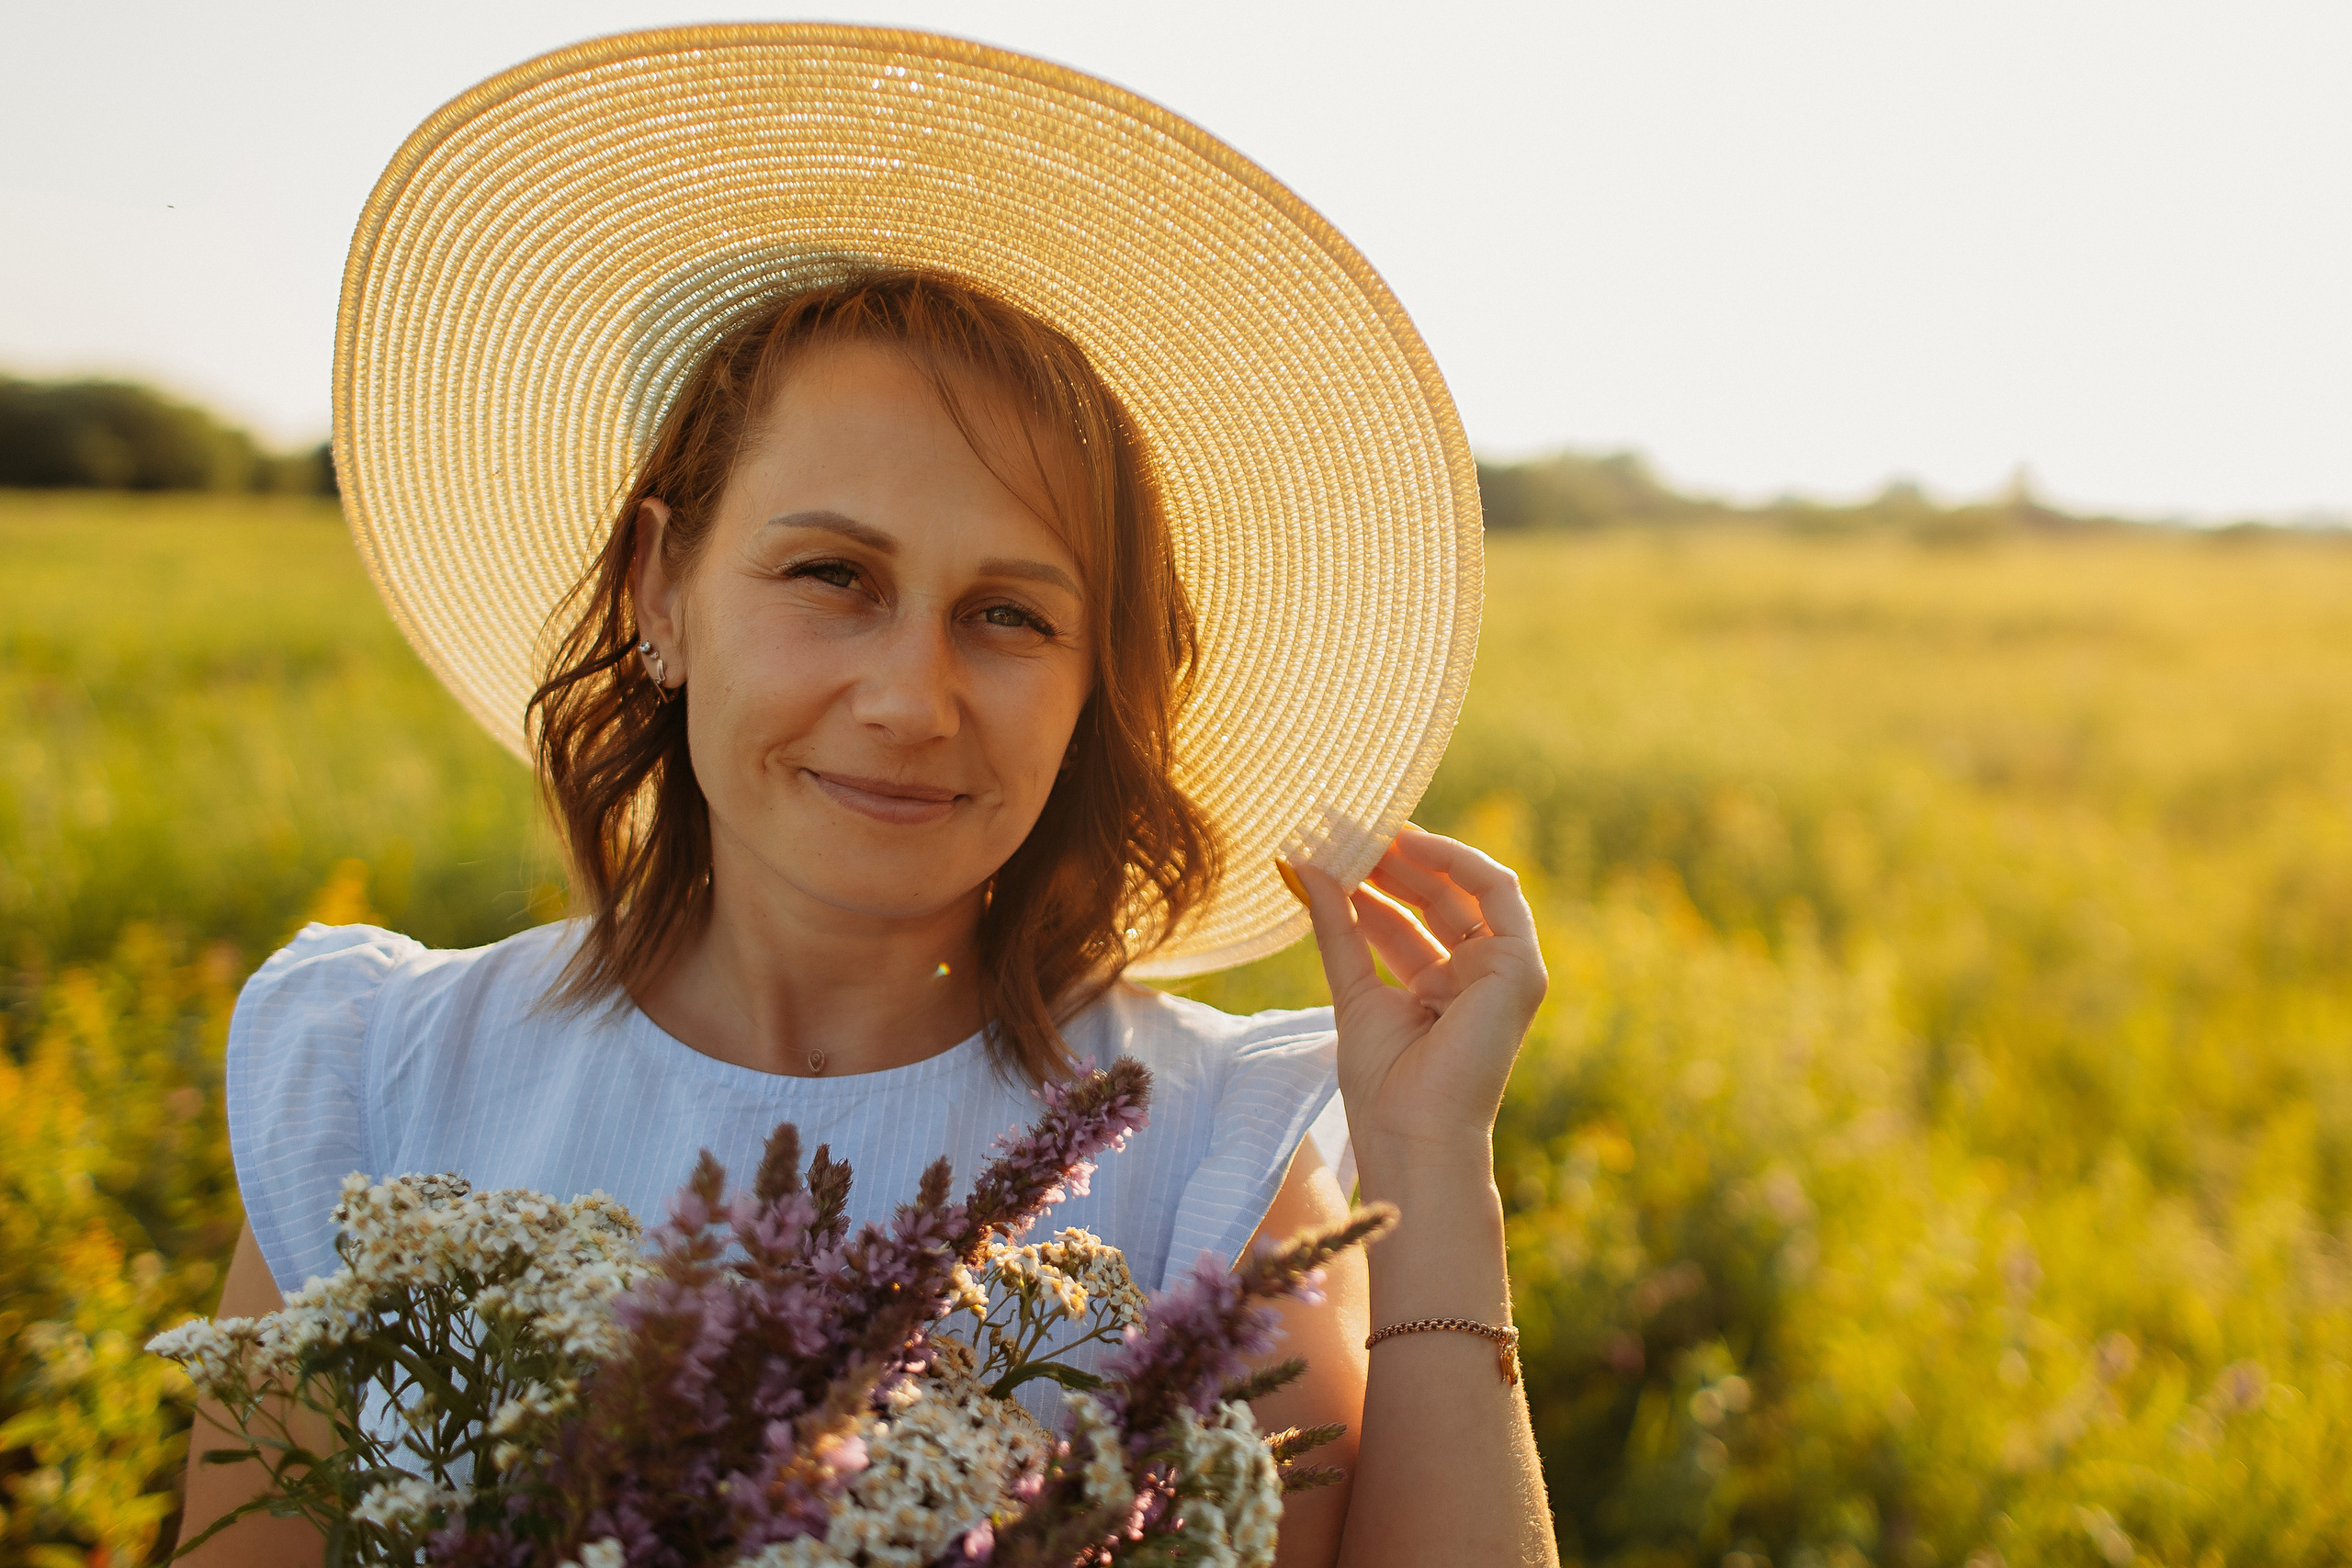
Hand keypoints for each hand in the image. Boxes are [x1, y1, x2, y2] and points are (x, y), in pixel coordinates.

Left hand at [1288, 828, 1545, 1178]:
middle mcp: (1475, 978)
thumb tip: (1302, 865)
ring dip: (1418, 857)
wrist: (1414, 1132)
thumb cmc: (1383, 1084)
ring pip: (1464, 891)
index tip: (1329, 853)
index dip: (1371, 885)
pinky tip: (1410, 844)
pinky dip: (1458, 861)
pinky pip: (1498, 892)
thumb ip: (1335, 927)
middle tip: (1344, 832)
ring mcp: (1503, 973)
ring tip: (1366, 832)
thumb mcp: (1352, 990)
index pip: (1406, 922)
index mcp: (1439, 991)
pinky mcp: (1521, 968)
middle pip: (1434, 902)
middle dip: (1390, 864)